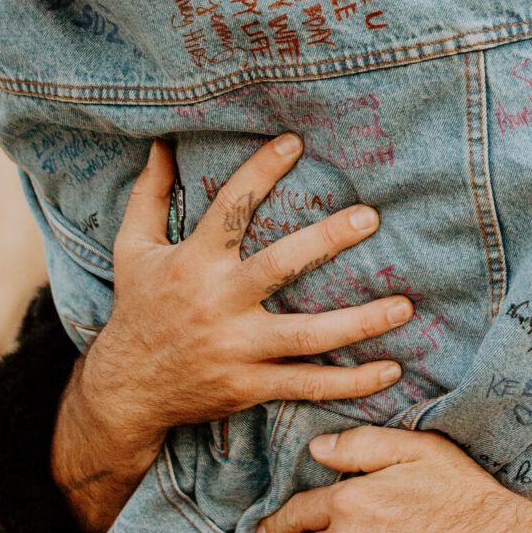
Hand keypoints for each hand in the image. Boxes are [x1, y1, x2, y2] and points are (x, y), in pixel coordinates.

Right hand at [51, 134, 414, 532]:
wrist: (126, 391)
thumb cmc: (138, 310)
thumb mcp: (133, 249)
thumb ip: (149, 195)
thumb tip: (160, 141)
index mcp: (192, 263)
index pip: (230, 208)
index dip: (261, 171)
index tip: (296, 142)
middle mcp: (217, 303)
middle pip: (279, 267)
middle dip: (326, 241)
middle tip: (370, 217)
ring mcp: (237, 349)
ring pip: (308, 337)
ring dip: (360, 323)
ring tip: (405, 306)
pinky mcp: (250, 387)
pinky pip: (308, 385)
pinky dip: (352, 383)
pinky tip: (392, 370)